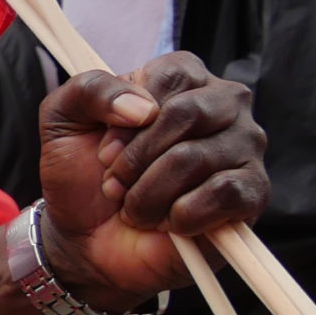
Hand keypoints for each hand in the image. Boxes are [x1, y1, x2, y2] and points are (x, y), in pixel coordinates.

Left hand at [36, 53, 267, 304]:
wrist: (87, 237)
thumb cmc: (83, 172)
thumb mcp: (63, 118)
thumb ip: (90, 90)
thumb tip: (142, 107)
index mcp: (182, 77)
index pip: (170, 77)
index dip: (126, 119)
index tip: (104, 150)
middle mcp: (223, 105)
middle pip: (188, 113)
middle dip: (137, 157)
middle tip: (115, 181)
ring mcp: (244, 149)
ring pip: (197, 158)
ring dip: (149, 192)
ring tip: (135, 206)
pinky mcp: (252, 194)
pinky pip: (225, 192)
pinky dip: (181, 214)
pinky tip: (168, 222)